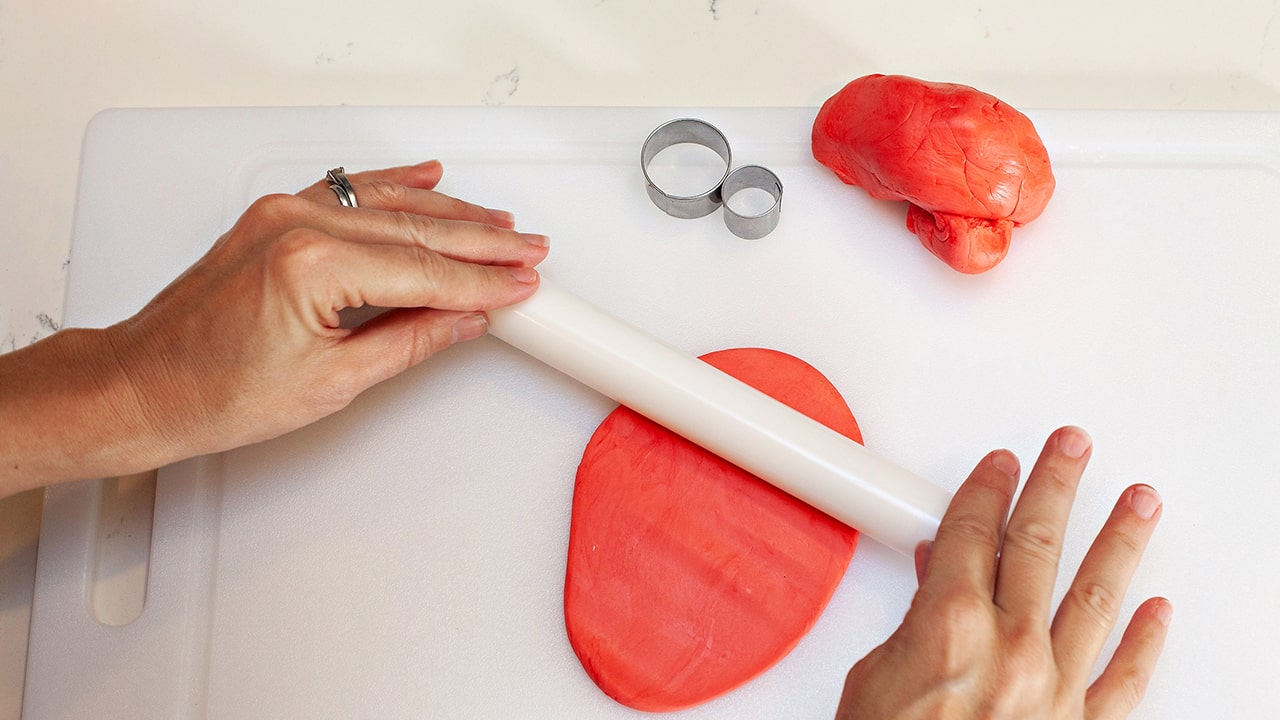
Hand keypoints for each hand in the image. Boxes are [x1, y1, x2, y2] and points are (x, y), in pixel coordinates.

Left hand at [103, 161, 548, 467]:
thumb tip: (463, 320)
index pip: (424, 270)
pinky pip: (348, 190)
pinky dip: (392, 186)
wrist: (143, 386)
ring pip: (387, 203)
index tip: (521, 283)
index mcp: (311, 264)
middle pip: (415, 229)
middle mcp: (296, 223)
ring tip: (497, 223)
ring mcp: (283, 213)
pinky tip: (427, 176)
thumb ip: (410, 340)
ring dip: (447, 211)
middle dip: (480, 241)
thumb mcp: (332, 382)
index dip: (482, 281)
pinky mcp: (274, 216)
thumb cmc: (213, 392)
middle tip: (528, 250)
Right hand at [835, 426, 1169, 719]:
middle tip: (1074, 448)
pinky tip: (1158, 610)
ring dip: (1120, 542)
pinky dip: (1145, 642)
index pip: (971, 532)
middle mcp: (1012, 649)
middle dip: (1056, 486)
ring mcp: (1054, 690)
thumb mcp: (873, 678)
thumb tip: (934, 578)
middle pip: (1037, 545)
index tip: (1001, 464)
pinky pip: (1124, 679)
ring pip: (1095, 596)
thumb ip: (913, 622)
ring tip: (1139, 502)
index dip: (986, 489)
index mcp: (950, 626)